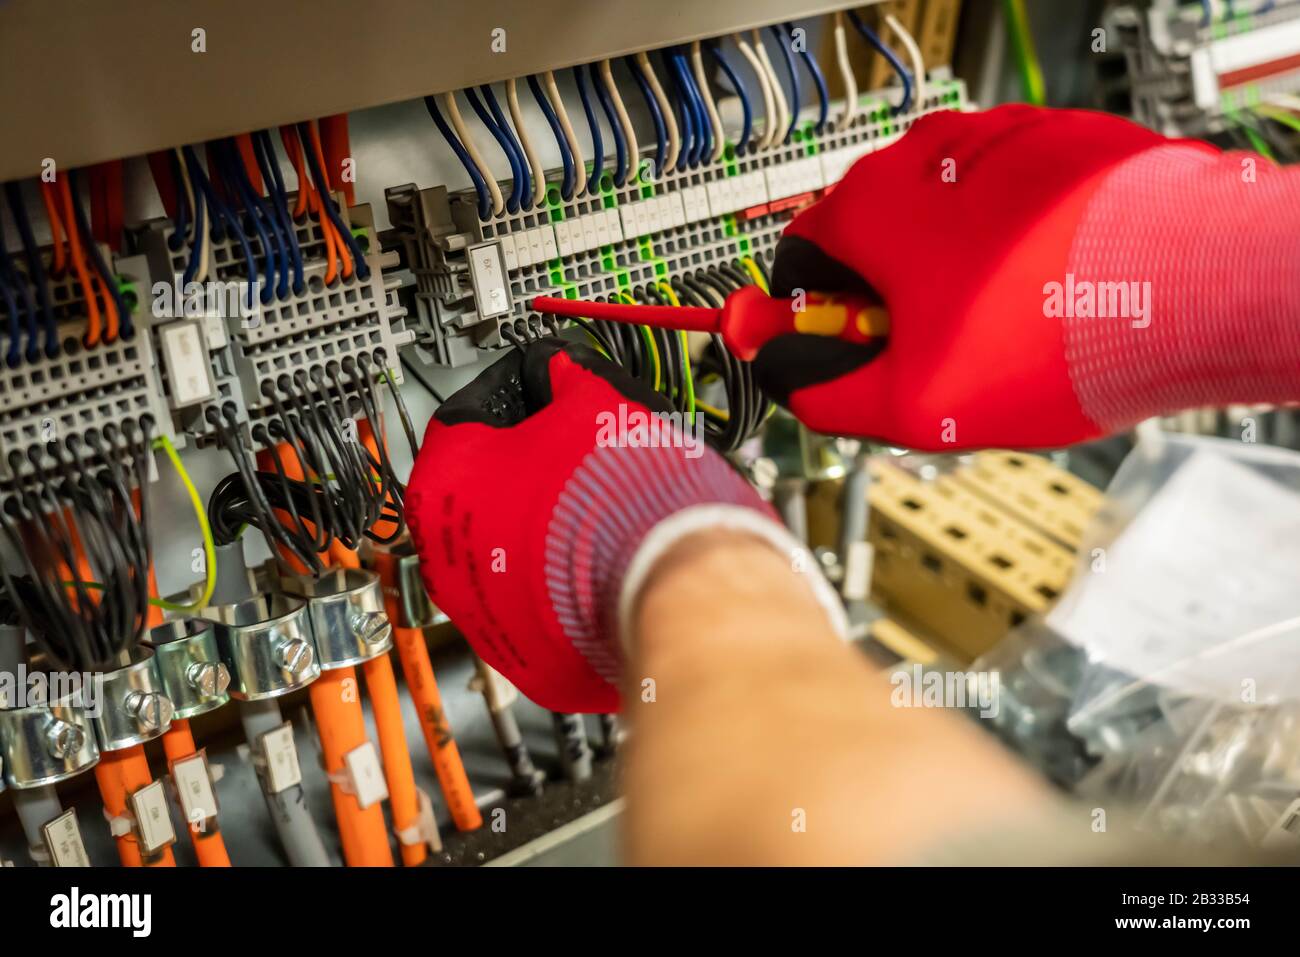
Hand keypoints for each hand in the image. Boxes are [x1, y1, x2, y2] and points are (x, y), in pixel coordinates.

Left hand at [405, 339, 832, 711]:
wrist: (677, 585)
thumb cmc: (629, 500)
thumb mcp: (596, 402)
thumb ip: (564, 380)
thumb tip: (564, 374)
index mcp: (445, 487)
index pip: (467, 419)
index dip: (514, 400)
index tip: (541, 397)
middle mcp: (448, 563)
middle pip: (484, 497)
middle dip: (528, 474)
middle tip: (577, 457)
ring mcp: (489, 620)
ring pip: (512, 560)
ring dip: (546, 535)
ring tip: (602, 514)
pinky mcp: (534, 662)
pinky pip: (544, 612)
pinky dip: (568, 588)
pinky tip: (606, 563)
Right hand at [752, 104, 1299, 449]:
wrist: (1188, 283)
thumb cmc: (1050, 334)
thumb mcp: (912, 406)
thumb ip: (827, 399)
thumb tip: (795, 389)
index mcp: (869, 209)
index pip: (797, 260)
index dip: (812, 319)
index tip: (837, 351)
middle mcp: (922, 158)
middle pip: (871, 238)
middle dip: (887, 300)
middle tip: (927, 356)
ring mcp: (994, 143)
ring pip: (941, 221)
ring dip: (949, 274)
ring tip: (1002, 330)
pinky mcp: (1056, 145)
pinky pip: (1005, 203)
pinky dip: (1009, 247)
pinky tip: (1044, 294)